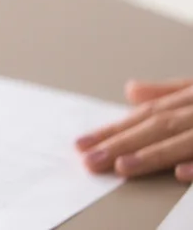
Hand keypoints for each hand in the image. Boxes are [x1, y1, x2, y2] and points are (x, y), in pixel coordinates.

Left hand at [76, 78, 192, 180]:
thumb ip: (169, 91)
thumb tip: (131, 91)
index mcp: (191, 98)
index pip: (146, 114)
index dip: (114, 130)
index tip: (82, 145)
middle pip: (158, 126)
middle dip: (122, 143)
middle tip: (90, 160)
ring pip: (184, 140)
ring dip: (152, 153)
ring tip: (121, 166)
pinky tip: (179, 173)